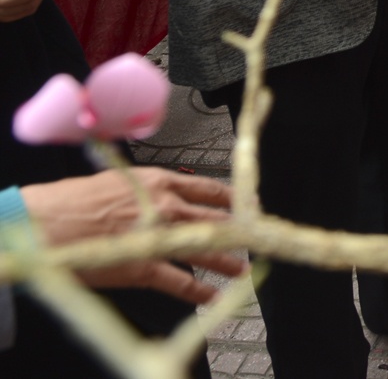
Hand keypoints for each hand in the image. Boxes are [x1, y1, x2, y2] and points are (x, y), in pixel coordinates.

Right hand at [20, 170, 245, 304]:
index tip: (247, 204)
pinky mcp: (143, 267)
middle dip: (238, 230)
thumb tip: (158, 195)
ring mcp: (157, 237)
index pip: (209, 188)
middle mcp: (165, 206)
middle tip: (255, 237)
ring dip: (227, 260)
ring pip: (205, 248)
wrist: (42, 225)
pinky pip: (179, 281)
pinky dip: (199, 291)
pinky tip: (213, 297)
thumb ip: (143, 189)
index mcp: (158, 182)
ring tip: (242, 268)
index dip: (233, 198)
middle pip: (215, 218)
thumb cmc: (68, 202)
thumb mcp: (115, 180)